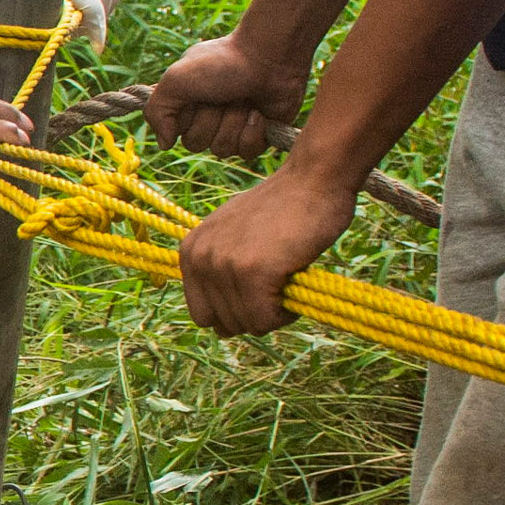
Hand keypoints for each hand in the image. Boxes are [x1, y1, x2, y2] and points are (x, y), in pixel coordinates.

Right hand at [140, 34, 306, 164]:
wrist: (269, 56)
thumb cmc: (221, 62)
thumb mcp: (176, 79)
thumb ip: (156, 112)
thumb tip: (163, 144)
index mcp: (186, 104)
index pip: (175, 134)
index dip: (185, 119)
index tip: (195, 97)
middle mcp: (207, 118)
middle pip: (197, 144)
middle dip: (211, 120)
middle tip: (223, 96)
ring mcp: (233, 127)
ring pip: (222, 150)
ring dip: (233, 123)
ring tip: (244, 100)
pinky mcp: (259, 134)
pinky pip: (247, 153)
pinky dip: (253, 132)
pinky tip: (259, 113)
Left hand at [176, 159, 362, 335]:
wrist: (314, 180)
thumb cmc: (284, 208)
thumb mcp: (234, 232)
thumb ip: (220, 265)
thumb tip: (219, 320)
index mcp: (190, 251)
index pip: (202, 314)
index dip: (235, 312)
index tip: (259, 292)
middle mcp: (200, 258)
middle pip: (223, 324)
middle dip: (253, 315)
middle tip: (278, 287)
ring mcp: (223, 265)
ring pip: (245, 324)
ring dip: (273, 313)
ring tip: (287, 279)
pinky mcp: (251, 273)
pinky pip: (264, 320)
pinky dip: (285, 314)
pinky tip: (295, 284)